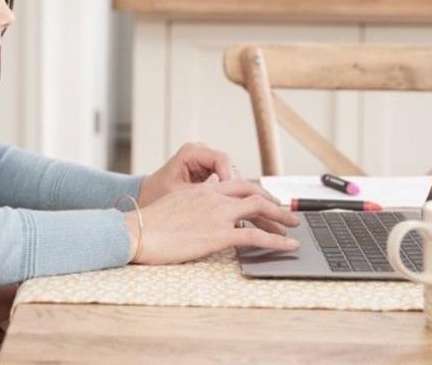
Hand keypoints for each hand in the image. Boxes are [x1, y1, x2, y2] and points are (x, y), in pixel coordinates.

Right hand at [124, 178, 300, 264]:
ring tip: (294, 225)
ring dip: (281, 217)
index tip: (265, 200)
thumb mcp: (171, 206)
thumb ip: (188, 206)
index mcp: (201, 189)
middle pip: (252, 192)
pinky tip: (289, 246)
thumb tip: (194, 215)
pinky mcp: (219, 234)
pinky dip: (278, 241)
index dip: (255, 192)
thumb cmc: (146, 224)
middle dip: (273, 201)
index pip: (236, 185)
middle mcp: (213, 196)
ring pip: (259, 209)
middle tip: (287, 212)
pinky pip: (256, 237)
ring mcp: (218, 214)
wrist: (137, 231)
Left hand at [138, 142, 250, 206]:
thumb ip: (202, 193)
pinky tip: (232, 214)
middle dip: (237, 189)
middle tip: (241, 210)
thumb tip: (227, 198)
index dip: (231, 179)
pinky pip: (227, 185)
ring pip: (232, 177)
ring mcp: (207, 164)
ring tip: (238, 214)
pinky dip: (230, 198)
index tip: (234, 200)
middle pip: (230, 168)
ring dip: (235, 195)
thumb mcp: (179, 194)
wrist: (146, 200)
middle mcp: (202, 154)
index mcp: (191, 152)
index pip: (222, 160)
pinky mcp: (210, 175)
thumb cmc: (157, 195)